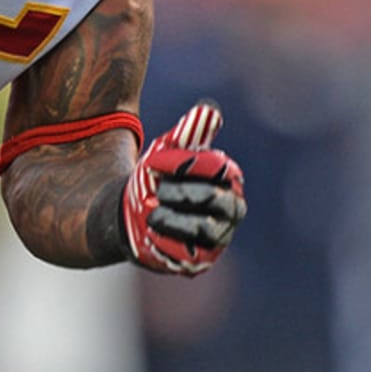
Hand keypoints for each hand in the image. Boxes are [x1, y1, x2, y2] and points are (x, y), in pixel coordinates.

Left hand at [122, 100, 245, 274]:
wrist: (139, 210)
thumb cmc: (160, 175)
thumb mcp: (168, 150)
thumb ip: (188, 132)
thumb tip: (210, 110)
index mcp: (229, 178)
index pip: (220, 168)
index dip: (189, 164)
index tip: (155, 160)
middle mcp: (231, 209)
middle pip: (217, 200)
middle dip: (185, 194)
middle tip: (158, 191)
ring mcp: (219, 237)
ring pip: (206, 231)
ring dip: (176, 221)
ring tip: (151, 215)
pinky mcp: (202, 261)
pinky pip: (191, 256)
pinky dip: (167, 244)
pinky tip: (150, 235)